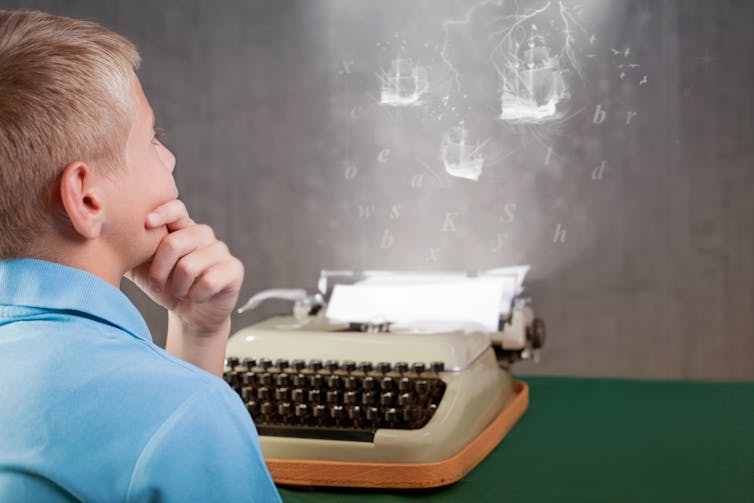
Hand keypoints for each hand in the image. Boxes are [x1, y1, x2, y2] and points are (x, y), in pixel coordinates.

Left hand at [125, 199, 243, 334]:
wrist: (191, 314)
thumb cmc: (165, 287)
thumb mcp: (140, 267)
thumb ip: (127, 250)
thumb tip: (93, 235)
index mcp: (182, 228)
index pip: (176, 208)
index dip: (162, 213)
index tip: (145, 223)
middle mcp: (204, 235)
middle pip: (176, 242)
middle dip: (160, 270)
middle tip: (157, 284)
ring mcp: (221, 251)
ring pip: (190, 265)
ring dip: (178, 286)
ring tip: (179, 292)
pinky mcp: (234, 269)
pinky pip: (209, 281)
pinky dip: (195, 295)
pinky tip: (196, 297)